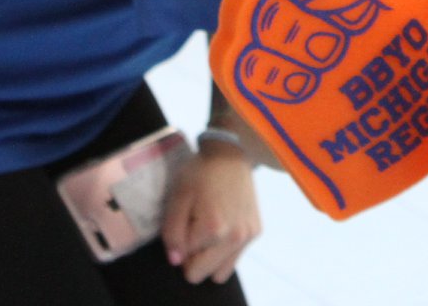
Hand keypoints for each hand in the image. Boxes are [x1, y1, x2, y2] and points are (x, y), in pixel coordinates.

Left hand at [160, 143, 260, 284]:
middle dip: (193, 255)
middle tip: (195, 227)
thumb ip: (171, 233)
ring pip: (219, 273)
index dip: (180, 242)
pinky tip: (224, 225)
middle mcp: (235, 237)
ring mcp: (248, 236)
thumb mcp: (177, 198)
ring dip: (210, 257)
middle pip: (201, 273)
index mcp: (213, 229)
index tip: (186, 220)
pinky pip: (234, 260)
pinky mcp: (256, 231)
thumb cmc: (199, 173)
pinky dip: (224, 250)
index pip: (184, 260)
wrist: (230, 154)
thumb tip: (176, 260)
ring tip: (209, 231)